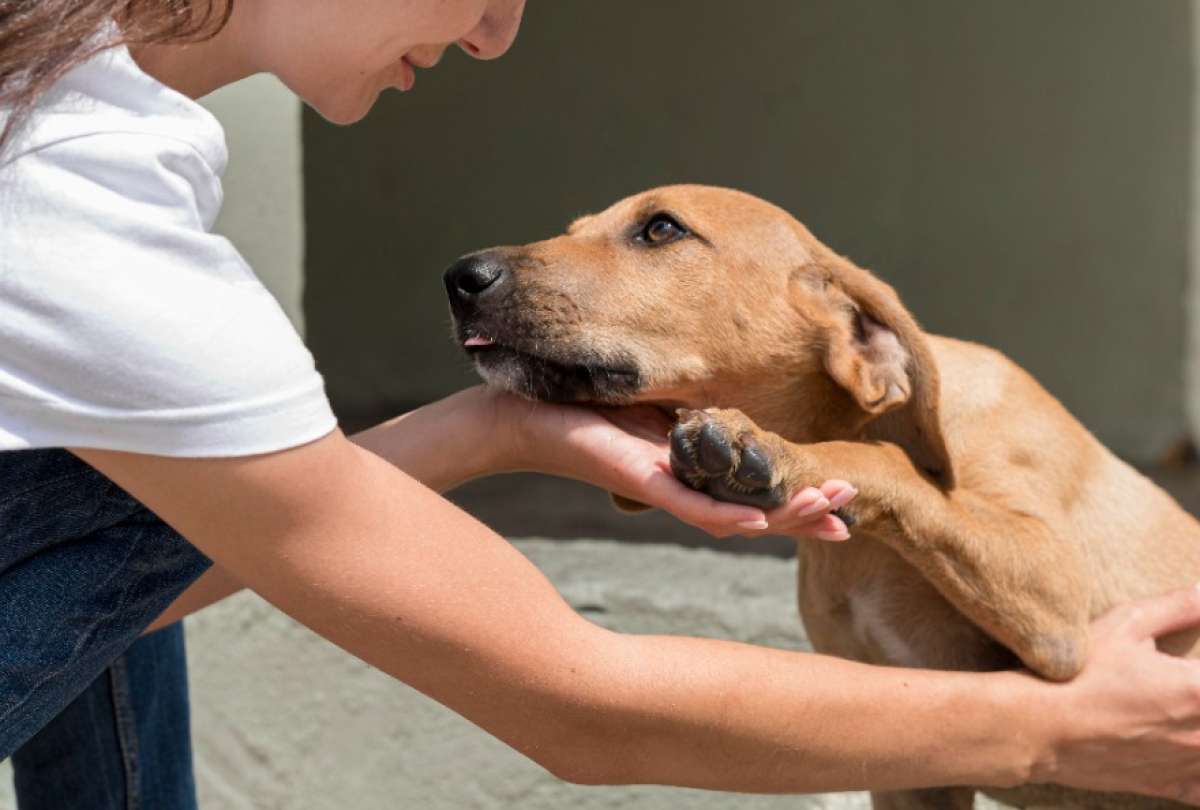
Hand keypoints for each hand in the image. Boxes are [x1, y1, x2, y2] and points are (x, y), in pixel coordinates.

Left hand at [496, 389, 854, 539]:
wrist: (517, 414)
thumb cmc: (578, 404)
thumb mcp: (651, 400)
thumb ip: (691, 407)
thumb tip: (730, 395)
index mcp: (690, 468)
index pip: (754, 491)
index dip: (799, 500)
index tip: (844, 501)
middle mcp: (681, 485)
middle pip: (754, 511)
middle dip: (806, 511)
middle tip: (852, 512)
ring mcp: (661, 487)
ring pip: (732, 516)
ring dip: (784, 516)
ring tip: (832, 510)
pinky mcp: (637, 479)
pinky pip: (688, 505)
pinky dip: (727, 514)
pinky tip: (762, 521)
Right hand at [1032, 586, 1199, 801]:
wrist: (1038, 728)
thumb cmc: (1077, 674)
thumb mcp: (1123, 625)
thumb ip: (1176, 607)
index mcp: (1197, 689)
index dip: (1198, 670)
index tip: (1188, 667)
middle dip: (1198, 697)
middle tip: (1180, 690)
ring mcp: (1188, 764)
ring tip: (1179, 712)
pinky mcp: (1170, 787)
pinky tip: (1187, 752)